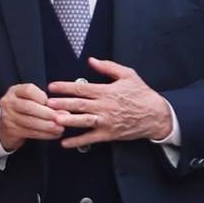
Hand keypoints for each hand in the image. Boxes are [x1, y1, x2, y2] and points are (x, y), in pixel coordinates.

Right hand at [0, 82, 64, 152]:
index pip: (28, 90)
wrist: (6, 126)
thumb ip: (45, 103)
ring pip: (30, 122)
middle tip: (60, 118)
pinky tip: (54, 134)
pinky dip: (44, 134)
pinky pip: (30, 133)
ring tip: (60, 128)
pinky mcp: (11, 131)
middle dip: (47, 113)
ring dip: (47, 126)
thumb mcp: (30, 100)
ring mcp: (8, 117)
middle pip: (29, 107)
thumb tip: (64, 111)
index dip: (42, 97)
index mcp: (15, 91)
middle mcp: (9, 102)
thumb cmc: (24, 109)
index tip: (54, 103)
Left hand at [49, 58, 173, 149]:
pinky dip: (77, 141)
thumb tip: (91, 60)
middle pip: (79, 104)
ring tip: (54, 120)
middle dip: (62, 103)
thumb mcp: (128, 75)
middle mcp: (104, 106)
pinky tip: (65, 143)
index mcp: (106, 91)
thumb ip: (108, 67)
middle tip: (47, 103)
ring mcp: (106, 121)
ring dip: (68, 120)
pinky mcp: (109, 134)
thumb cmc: (142, 94)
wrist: (156, 115)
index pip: (82, 87)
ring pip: (83, 121)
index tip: (52, 86)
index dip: (65, 86)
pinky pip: (90, 138)